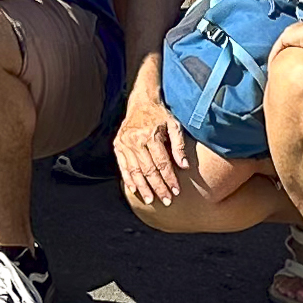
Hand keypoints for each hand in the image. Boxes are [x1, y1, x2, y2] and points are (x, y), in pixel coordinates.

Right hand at [113, 85, 197, 208]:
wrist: (141, 101)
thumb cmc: (160, 114)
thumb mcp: (174, 125)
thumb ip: (179, 146)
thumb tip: (184, 166)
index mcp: (150, 135)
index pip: (162, 163)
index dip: (169, 179)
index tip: (176, 191)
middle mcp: (135, 140)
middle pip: (148, 170)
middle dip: (158, 187)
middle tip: (166, 201)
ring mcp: (124, 143)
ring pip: (135, 170)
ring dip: (143, 187)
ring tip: (150, 200)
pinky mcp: (117, 145)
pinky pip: (122, 165)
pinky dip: (128, 179)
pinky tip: (134, 190)